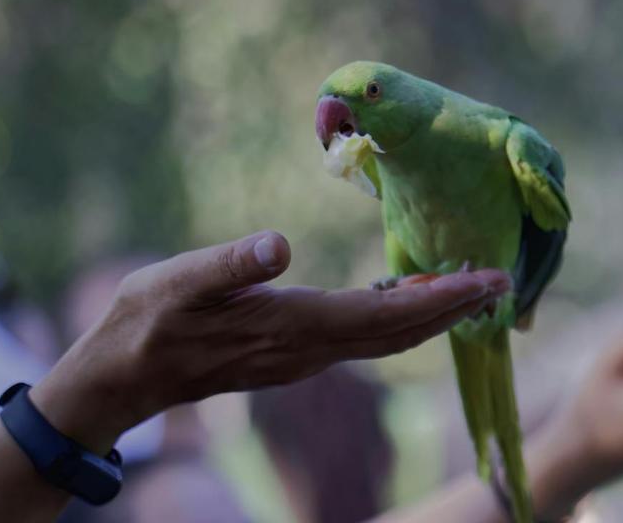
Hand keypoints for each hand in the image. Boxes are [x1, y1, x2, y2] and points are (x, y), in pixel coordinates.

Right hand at [31, 230, 508, 452]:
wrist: (120, 378)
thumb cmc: (145, 321)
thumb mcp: (177, 280)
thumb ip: (229, 263)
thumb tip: (280, 243)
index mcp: (293, 326)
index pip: (386, 315)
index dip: (442, 299)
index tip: (489, 279)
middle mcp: (310, 350)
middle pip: (400, 333)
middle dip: (455, 308)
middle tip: (503, 280)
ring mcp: (304, 358)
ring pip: (387, 340)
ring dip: (432, 316)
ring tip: (471, 287)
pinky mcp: (295, 354)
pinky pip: (366, 339)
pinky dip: (400, 319)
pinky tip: (408, 297)